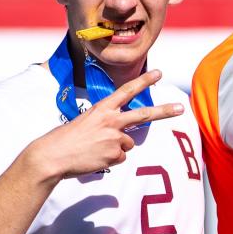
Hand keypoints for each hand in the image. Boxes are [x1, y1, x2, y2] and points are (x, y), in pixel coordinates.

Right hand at [26, 69, 182, 181]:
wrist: (51, 156)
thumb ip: (106, 125)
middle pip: (144, 114)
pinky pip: (120, 159)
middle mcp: (111, 120)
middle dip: (165, 111)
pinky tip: (94, 158)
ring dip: (116, 149)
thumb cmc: (64, 140)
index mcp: (102, 108)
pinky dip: (110, 161)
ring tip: (95, 149)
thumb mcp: (85, 123)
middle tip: (181, 107)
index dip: (144, 81)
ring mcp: (114, 138)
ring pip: (128, 144)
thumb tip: (122, 138)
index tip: (158, 73)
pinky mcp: (114, 155)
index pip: (127, 90)